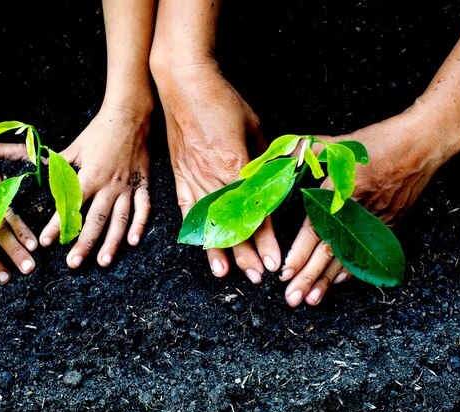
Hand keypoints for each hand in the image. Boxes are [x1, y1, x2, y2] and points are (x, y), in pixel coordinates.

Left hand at [39, 105, 150, 267]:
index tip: (47, 242)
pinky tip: (133, 241)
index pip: (71, 206)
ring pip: (120, 220)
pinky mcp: (143, 184)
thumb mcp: (76, 146)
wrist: (131, 115)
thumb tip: (41, 171)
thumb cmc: (100, 130)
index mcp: (90, 176)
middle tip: (73, 263)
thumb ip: (60, 164)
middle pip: (95, 220)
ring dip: (112, 242)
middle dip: (83, 243)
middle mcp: (109, 186)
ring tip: (103, 262)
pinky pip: (143, 208)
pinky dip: (140, 225)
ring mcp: (128, 187)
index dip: (57, 225)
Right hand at [155, 62, 280, 282]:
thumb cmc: (222, 102)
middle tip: (258, 276)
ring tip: (227, 274)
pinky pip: (188, 209)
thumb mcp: (255, 127)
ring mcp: (192, 178)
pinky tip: (201, 247)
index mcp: (234, 164)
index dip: (265, 239)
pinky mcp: (180, 176)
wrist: (184, 85)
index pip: (253, 211)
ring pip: (209, 222)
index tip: (274, 259)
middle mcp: (212, 177)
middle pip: (231, 224)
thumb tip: (279, 181)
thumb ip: (266, 159)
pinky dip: (195, 230)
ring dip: (219, 250)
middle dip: (245, 254)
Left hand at [281, 111, 455, 305]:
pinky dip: (352, 268)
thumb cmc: (378, 143)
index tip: (285, 272)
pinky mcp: (388, 226)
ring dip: (327, 280)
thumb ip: (308, 150)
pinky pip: (367, 253)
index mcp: (340, 194)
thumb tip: (284, 152)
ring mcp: (374, 223)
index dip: (299, 253)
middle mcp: (356, 213)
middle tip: (292, 298)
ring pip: (347, 257)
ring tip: (312, 300)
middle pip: (328, 251)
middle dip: (308, 277)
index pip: (315, 230)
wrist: (421, 146)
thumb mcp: (340, 144)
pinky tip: (338, 282)